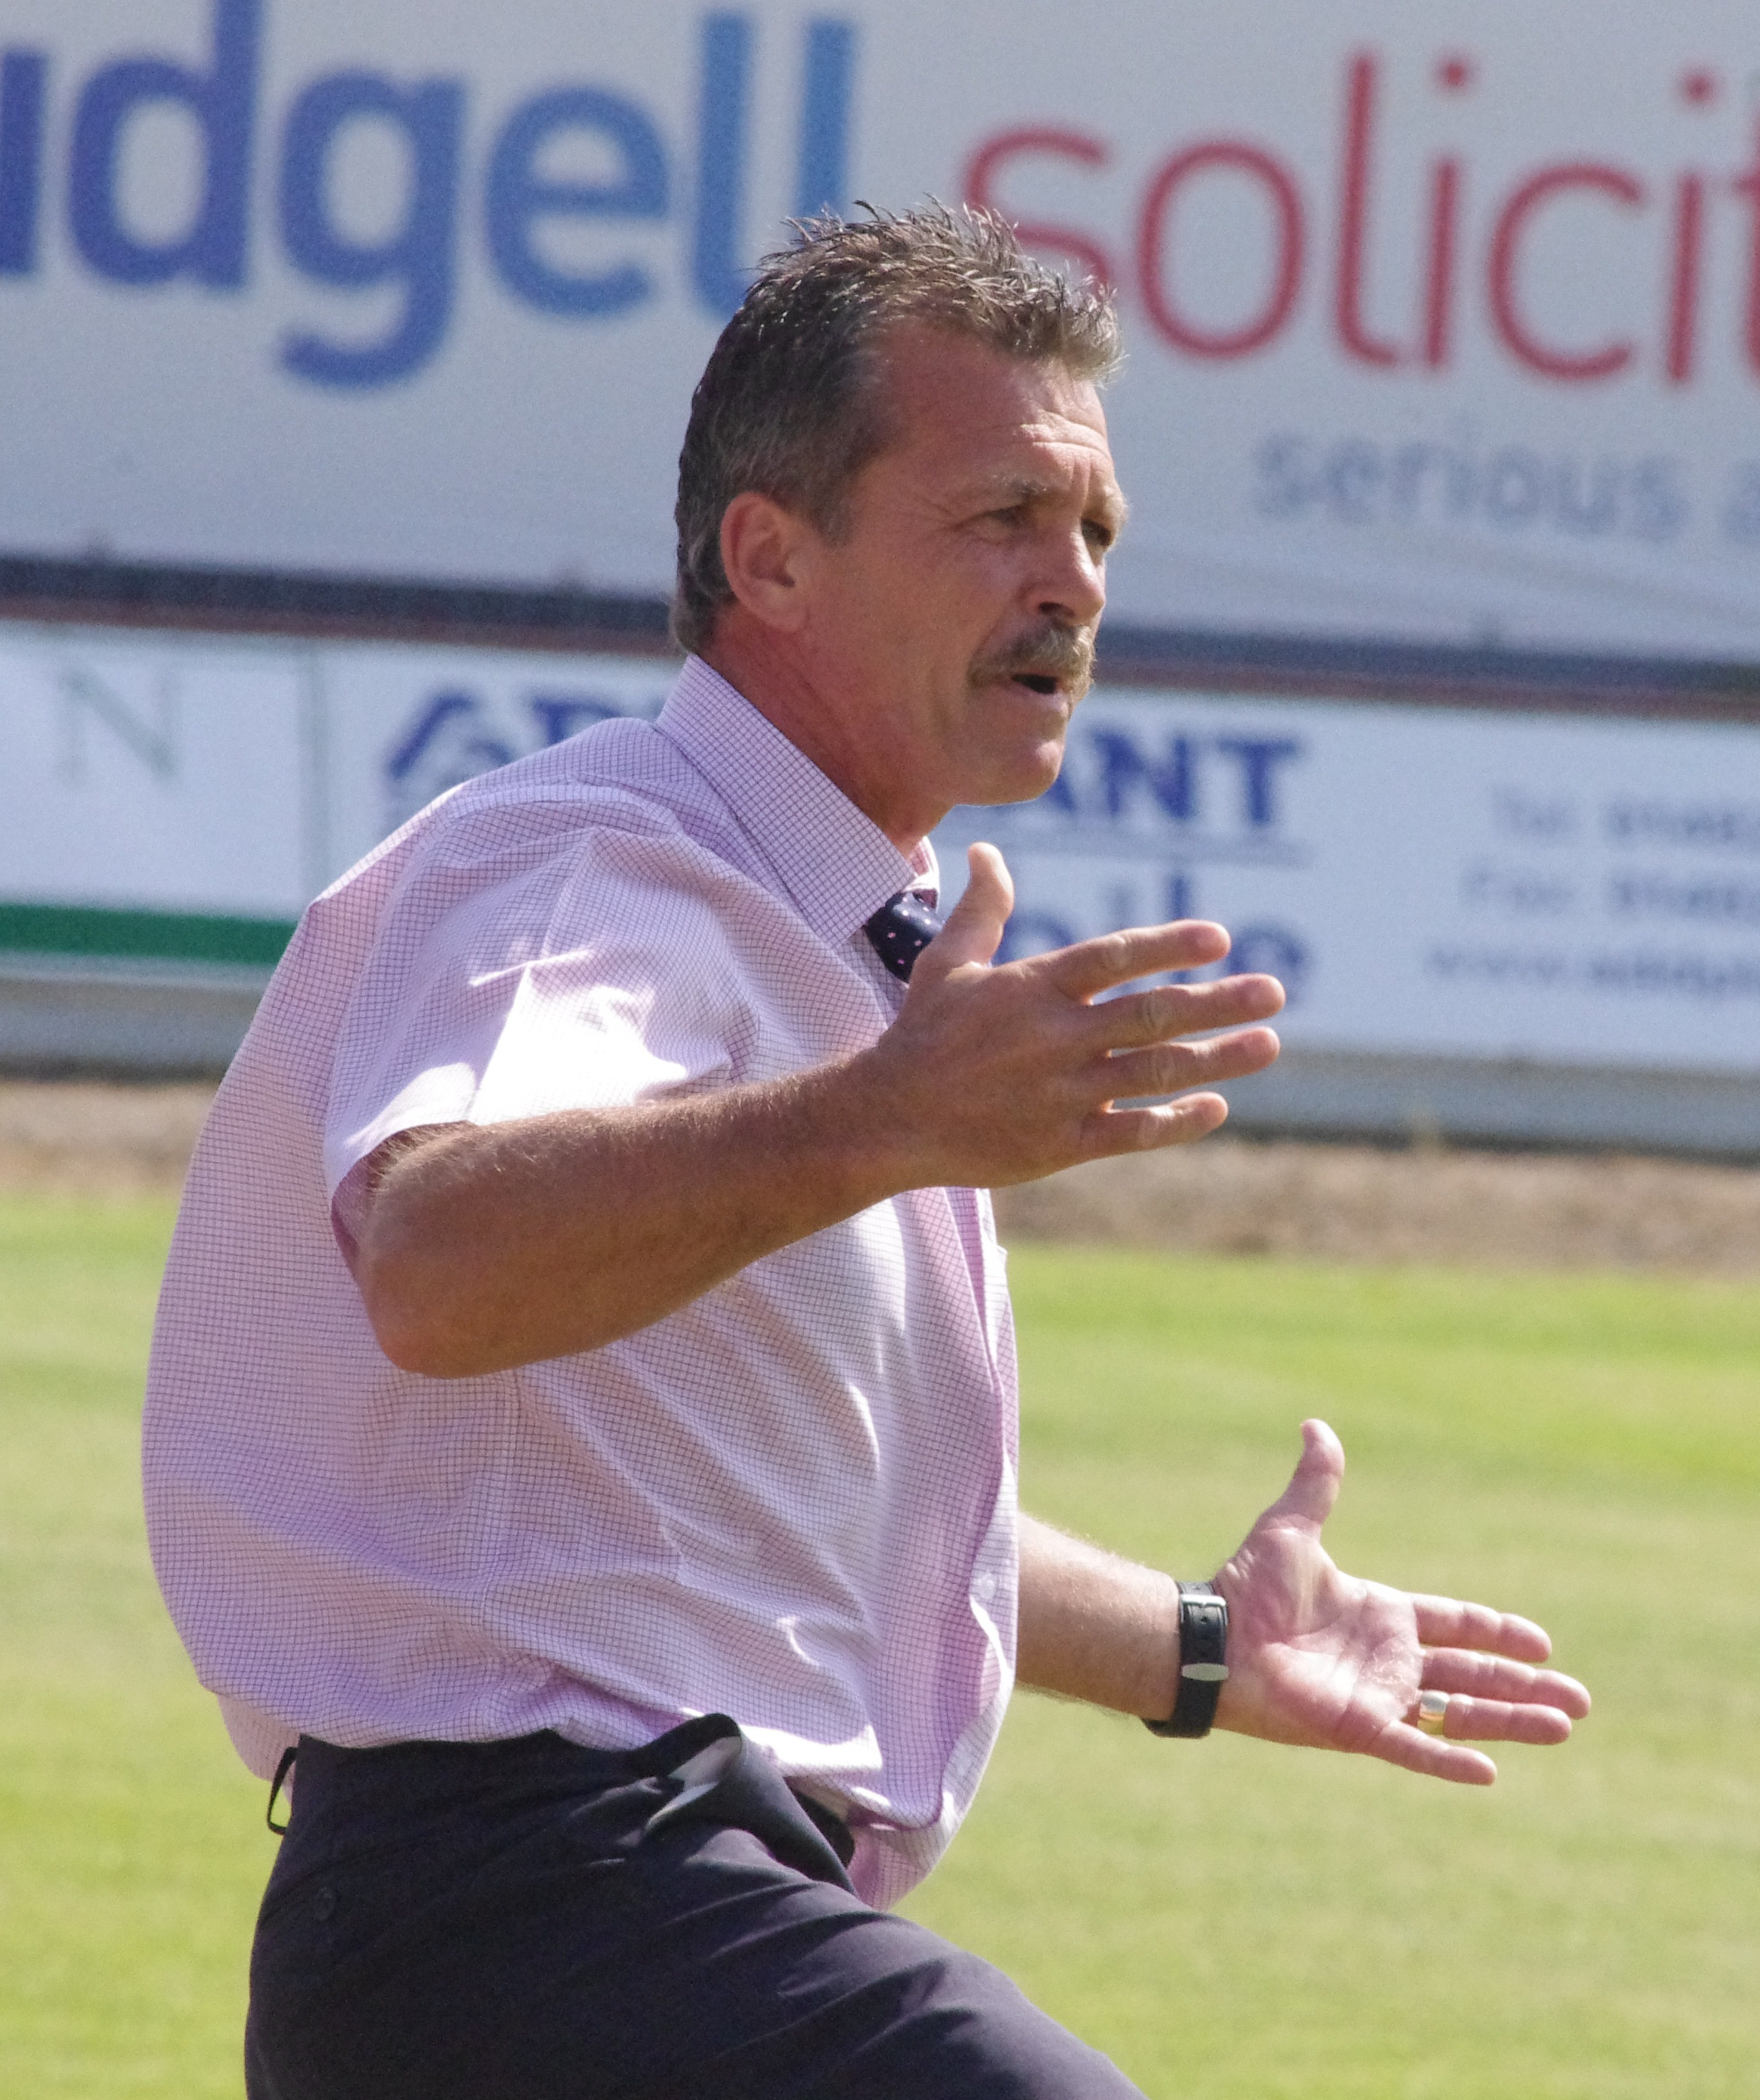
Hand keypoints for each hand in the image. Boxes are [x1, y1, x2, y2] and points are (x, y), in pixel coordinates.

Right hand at [865, 842, 1284, 1188]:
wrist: (888, 1118)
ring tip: (1267, 1044)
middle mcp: (1054, 1036)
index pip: (1113, 957)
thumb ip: (984, 908)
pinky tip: (1216, 1107)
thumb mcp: (948, 964)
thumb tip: (988, 850)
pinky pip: (1131, 1132)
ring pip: (1153, 1072)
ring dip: (1217, 1059)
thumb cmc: (922, 1035)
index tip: (1221, 938)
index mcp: (1033, 988)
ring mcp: (1061, 1093)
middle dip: (1218, 1003)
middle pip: (1151, 1014)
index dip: (1167, 946)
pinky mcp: (1060, 1143)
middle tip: (1274, 992)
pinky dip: (1176, 1122)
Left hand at [1213, 1421, 1590, 1782]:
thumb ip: (1318, 1483)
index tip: (1543, 1643)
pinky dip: (1448, 1759)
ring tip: (1562, 1726)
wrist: (1212, 1636)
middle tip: (1579, 1701)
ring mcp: (1376, 1696)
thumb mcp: (1292, 1528)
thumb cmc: (1248, 1586)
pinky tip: (1490, 1771)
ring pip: (1459, 1712)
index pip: (1457, 1624)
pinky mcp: (1356, 1728)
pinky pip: (1413, 1748)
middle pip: (1473, 1673)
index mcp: (1382, 1613)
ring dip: (1510, 1721)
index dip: (1500, 1633)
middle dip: (1526, 1686)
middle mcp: (1388, 1659)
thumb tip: (1316, 1425)